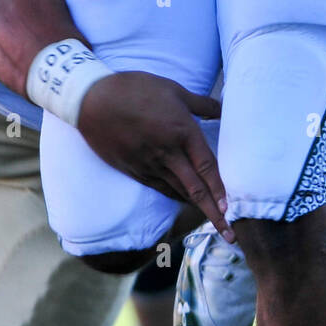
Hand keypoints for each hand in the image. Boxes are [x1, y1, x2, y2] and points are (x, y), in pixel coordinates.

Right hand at [77, 71, 234, 241]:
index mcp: (182, 132)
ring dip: (197, 209)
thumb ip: (201, 103)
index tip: (231, 209)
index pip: (207, 167)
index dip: (220, 189)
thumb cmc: (135, 89)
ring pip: (179, 192)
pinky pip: (160, 188)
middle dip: (214, 214)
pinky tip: (184, 203)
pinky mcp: (135, 169)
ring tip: (213, 223)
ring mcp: (150, 164)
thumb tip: (223, 108)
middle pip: (196, 189)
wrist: (94, 101)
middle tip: (230, 236)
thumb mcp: (173, 89)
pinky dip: (176, 197)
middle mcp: (168, 153)